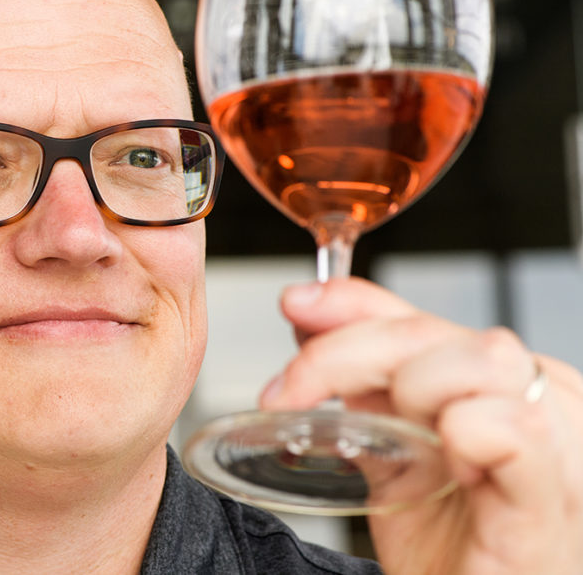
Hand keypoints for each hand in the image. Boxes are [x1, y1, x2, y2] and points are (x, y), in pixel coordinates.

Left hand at [264, 278, 582, 574]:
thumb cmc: (450, 547)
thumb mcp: (394, 453)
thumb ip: (364, 385)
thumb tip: (308, 319)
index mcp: (498, 385)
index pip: (422, 315)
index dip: (352, 302)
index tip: (296, 305)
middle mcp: (538, 402)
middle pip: (438, 331)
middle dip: (347, 353)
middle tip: (293, 394)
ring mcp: (559, 447)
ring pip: (485, 359)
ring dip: (413, 390)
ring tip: (395, 444)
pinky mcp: (552, 504)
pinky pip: (517, 429)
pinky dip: (467, 430)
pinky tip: (447, 461)